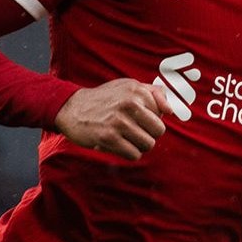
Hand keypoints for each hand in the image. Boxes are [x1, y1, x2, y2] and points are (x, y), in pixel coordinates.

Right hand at [55, 79, 172, 159]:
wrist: (72, 108)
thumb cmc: (104, 98)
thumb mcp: (128, 86)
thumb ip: (153, 92)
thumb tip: (170, 110)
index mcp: (136, 90)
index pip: (162, 114)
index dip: (151, 118)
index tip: (137, 117)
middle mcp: (129, 104)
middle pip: (158, 131)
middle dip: (148, 134)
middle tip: (133, 130)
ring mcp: (119, 122)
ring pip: (148, 145)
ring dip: (138, 145)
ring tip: (125, 137)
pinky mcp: (108, 138)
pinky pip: (134, 154)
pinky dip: (129, 153)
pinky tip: (118, 144)